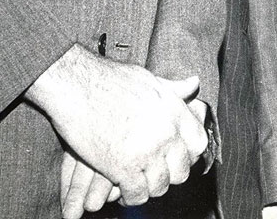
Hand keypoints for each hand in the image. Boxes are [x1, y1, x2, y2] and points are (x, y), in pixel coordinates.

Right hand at [27, 45, 208, 206]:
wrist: (77, 85)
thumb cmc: (109, 79)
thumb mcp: (149, 79)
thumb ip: (173, 89)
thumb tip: (193, 83)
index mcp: (174, 110)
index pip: (199, 143)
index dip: (189, 154)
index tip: (176, 158)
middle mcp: (166, 132)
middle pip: (181, 170)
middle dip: (168, 174)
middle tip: (153, 173)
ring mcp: (146, 152)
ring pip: (160, 186)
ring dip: (148, 187)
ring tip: (137, 182)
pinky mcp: (123, 168)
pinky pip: (137, 195)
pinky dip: (131, 196)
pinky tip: (122, 188)